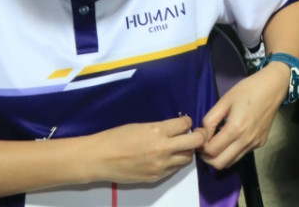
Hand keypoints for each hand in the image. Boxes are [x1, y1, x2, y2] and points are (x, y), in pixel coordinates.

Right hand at [88, 116, 204, 183]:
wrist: (99, 159)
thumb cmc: (116, 137)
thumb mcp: (141, 126)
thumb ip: (161, 128)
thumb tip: (177, 128)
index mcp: (157, 131)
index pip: (186, 124)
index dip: (187, 122)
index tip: (185, 123)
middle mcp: (163, 148)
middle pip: (195, 142)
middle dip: (200, 136)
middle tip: (197, 134)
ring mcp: (160, 165)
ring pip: (187, 158)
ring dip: (187, 151)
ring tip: (179, 147)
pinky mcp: (156, 177)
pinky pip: (174, 169)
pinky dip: (175, 162)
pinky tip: (167, 158)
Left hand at [198, 64, 290, 169]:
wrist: (273, 87)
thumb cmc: (248, 90)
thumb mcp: (225, 100)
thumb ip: (210, 119)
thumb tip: (203, 134)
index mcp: (235, 129)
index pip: (211, 151)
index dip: (201, 146)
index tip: (200, 135)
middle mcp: (246, 141)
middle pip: (219, 164)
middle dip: (207, 157)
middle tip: (204, 144)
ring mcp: (254, 144)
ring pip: (231, 162)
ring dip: (219, 156)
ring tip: (216, 141)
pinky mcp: (260, 143)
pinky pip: (241, 154)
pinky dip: (232, 151)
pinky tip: (232, 137)